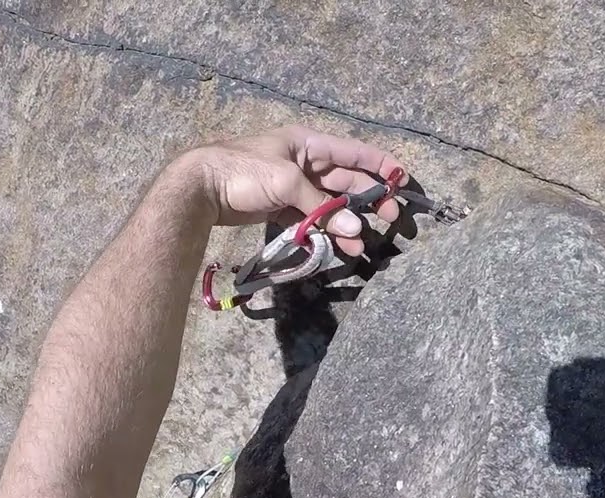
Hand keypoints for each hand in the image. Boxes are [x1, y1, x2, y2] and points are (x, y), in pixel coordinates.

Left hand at [180, 125, 407, 255]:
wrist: (201, 188)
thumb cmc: (243, 170)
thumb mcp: (286, 181)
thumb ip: (321, 207)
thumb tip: (353, 229)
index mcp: (309, 143)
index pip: (355, 152)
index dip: (381, 166)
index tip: (403, 182)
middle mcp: (305, 162)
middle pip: (346, 182)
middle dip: (369, 202)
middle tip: (390, 222)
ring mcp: (294, 186)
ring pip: (330, 204)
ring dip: (347, 223)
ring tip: (360, 245)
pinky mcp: (281, 206)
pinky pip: (311, 218)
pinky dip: (324, 231)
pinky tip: (336, 245)